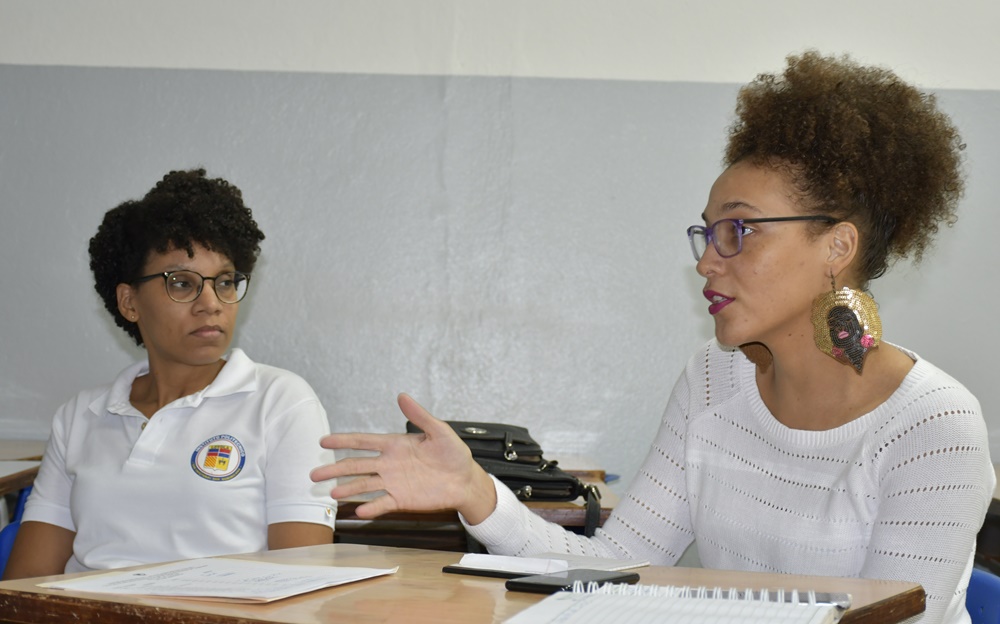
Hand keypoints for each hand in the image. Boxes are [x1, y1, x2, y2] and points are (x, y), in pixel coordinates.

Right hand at [310, 393, 497, 523]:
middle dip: (334, 469)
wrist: (465, 480)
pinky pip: (382, 503)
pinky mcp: (401, 499)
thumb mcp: (439, 431)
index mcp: (395, 445)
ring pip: (364, 485)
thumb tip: (402, 396)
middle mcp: (389, 464)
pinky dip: (371, 507)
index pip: (363, 442)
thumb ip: (420, 416)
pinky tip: (359, 511)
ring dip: (348, 489)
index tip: (323, 442)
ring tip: (331, 493)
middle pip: (356, 466)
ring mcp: (393, 482)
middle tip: (314, 473)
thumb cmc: (454, 454)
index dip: (343, 441)